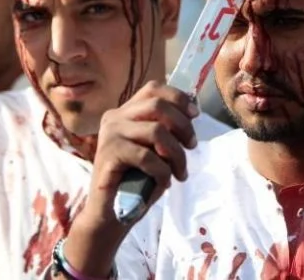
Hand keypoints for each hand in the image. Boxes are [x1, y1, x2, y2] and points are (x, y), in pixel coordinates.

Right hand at [63, 81, 198, 275]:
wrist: (110, 214)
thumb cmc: (136, 180)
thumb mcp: (155, 149)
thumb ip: (165, 129)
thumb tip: (192, 112)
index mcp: (124, 112)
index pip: (153, 88)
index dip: (178, 97)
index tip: (195, 114)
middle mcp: (114, 117)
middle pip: (158, 105)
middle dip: (183, 125)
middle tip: (192, 146)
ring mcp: (109, 134)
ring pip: (156, 131)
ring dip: (176, 154)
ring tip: (180, 172)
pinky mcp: (108, 154)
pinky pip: (147, 156)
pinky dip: (163, 171)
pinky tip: (165, 183)